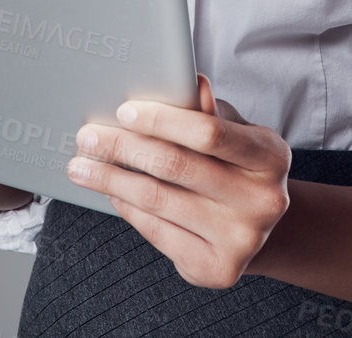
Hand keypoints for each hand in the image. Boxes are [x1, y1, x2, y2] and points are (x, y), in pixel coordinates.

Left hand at [65, 73, 291, 288]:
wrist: (258, 229)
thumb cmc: (235, 165)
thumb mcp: (233, 132)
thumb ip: (208, 111)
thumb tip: (189, 82)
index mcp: (270, 156)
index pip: (208, 133)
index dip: (161, 120)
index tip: (123, 111)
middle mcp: (263, 200)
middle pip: (175, 166)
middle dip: (123, 147)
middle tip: (87, 137)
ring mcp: (242, 239)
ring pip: (158, 201)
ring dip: (111, 179)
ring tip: (81, 166)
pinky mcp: (218, 269)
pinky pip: (157, 232)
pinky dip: (128, 208)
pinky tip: (112, 191)